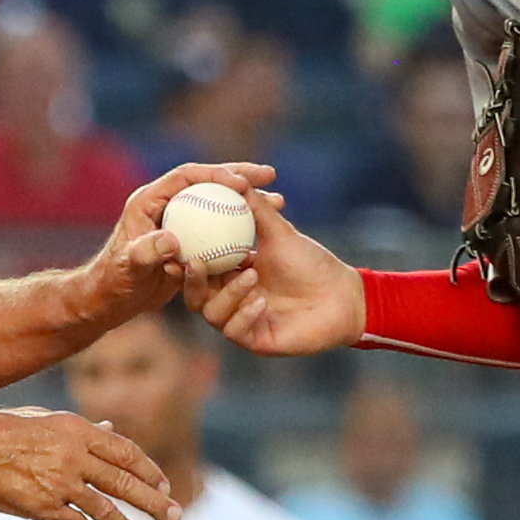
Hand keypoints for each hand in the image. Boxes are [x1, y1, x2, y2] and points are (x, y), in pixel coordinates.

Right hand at [0, 408, 180, 519]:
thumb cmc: (3, 430)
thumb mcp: (46, 420)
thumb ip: (82, 430)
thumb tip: (111, 430)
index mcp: (78, 430)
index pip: (125, 451)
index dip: (148, 469)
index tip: (164, 484)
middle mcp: (74, 456)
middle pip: (124, 481)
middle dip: (152, 501)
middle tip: (174, 516)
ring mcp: (59, 483)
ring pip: (105, 508)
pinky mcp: (42, 507)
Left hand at [80, 162, 276, 324]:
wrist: (111, 299)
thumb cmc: (114, 281)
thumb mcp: (129, 267)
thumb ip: (146, 252)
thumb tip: (172, 240)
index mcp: (150, 200)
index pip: (188, 176)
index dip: (216, 173)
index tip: (242, 182)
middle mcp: (168, 205)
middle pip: (208, 182)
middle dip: (240, 175)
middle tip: (270, 175)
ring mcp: (181, 221)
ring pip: (219, 203)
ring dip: (248, 199)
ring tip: (279, 199)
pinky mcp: (189, 239)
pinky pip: (221, 228)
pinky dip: (243, 228)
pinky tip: (266, 236)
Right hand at [187, 192, 364, 355]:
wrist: (341, 295)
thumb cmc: (311, 263)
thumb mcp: (279, 233)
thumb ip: (255, 209)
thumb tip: (237, 179)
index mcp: (231, 274)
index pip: (198, 269)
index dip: (184, 259)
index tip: (178, 244)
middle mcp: (231, 299)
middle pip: (195, 295)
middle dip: (191, 280)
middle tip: (195, 263)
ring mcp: (241, 321)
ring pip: (212, 313)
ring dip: (228, 293)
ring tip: (251, 275)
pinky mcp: (255, 340)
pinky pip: (235, 331)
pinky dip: (244, 314)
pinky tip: (260, 302)